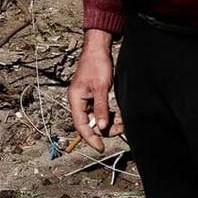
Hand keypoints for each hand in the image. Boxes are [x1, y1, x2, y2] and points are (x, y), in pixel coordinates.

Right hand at [67, 29, 117, 152]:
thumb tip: (102, 127)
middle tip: (120, 128)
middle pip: (89, 124)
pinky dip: (108, 115)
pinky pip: (99, 111)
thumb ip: (101, 108)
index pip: (81, 126)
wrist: (98, 49)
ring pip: (96, 119)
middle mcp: (78, 102)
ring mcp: (85, 99)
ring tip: (122, 121)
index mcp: (76, 100)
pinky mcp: (92, 97)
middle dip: (104, 129)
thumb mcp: (101, 87)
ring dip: (108, 122)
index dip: (90, 138)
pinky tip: (118, 115)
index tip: (101, 147)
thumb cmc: (97, 64)